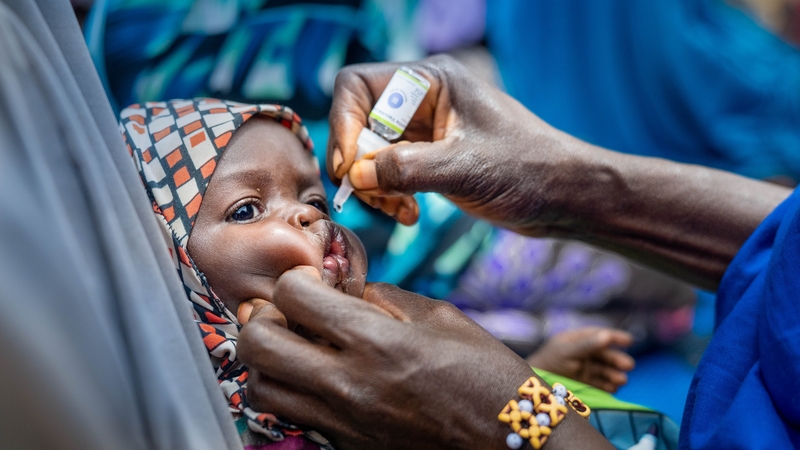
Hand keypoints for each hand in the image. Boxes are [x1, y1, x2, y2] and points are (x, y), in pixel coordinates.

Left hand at [237, 270, 611, 449]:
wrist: (512, 444)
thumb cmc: (486, 375)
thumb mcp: (442, 318)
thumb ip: (385, 298)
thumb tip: (345, 289)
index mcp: (376, 341)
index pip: (293, 295)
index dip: (296, 278)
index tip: (313, 281)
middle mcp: (349, 383)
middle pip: (258, 342)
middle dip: (263, 315)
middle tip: (288, 310)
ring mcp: (343, 421)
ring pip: (261, 387)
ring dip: (267, 359)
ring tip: (295, 346)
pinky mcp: (347, 446)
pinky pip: (292, 416)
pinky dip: (289, 392)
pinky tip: (315, 378)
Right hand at [328, 54, 581, 231]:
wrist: (564, 196)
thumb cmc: (528, 168)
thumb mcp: (464, 167)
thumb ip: (406, 169)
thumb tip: (355, 176)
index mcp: (430, 81)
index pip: (357, 86)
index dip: (343, 124)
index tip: (349, 167)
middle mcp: (422, 100)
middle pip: (358, 123)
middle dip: (359, 164)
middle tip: (373, 197)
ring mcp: (424, 131)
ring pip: (369, 154)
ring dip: (374, 187)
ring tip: (399, 211)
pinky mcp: (429, 159)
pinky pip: (388, 174)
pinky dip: (390, 196)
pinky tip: (410, 215)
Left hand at [526, 328, 634, 392]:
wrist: (534, 385)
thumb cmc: (548, 362)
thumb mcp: (567, 351)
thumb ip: (586, 345)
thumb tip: (607, 336)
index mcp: (577, 340)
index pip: (599, 335)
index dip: (615, 337)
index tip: (629, 340)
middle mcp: (584, 353)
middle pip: (605, 355)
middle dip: (617, 360)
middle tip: (628, 365)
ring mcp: (585, 369)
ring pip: (605, 370)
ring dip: (615, 374)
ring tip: (621, 380)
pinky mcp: (586, 384)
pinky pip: (601, 384)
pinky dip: (608, 386)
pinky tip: (613, 389)